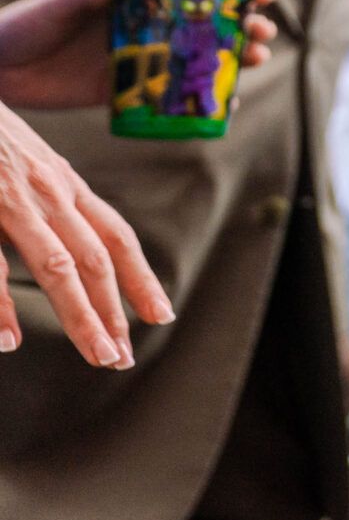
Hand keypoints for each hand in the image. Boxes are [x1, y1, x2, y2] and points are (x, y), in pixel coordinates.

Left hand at [0, 0, 280, 109]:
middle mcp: (141, 26)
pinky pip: (170, 96)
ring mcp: (136, 59)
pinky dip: (199, 100)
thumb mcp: (52, 9)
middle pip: (202, 22)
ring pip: (194, 57)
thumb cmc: (19, 29)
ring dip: (229, 59)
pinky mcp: (124, 91)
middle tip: (263, 31)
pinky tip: (225, 105)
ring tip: (255, 60)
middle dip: (240, 24)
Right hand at [0, 98, 168, 367]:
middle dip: (114, 311)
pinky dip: (0, 305)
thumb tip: (66, 243)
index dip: (141, 277)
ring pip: (57, 265)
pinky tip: (7, 342)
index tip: (161, 316)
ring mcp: (12, 197)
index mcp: (62, 182)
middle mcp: (48, 190)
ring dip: (81, 316)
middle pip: (96, 259)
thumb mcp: (24, 161)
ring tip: (99, 355)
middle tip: (124, 357)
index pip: (116, 236)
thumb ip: (46, 195)